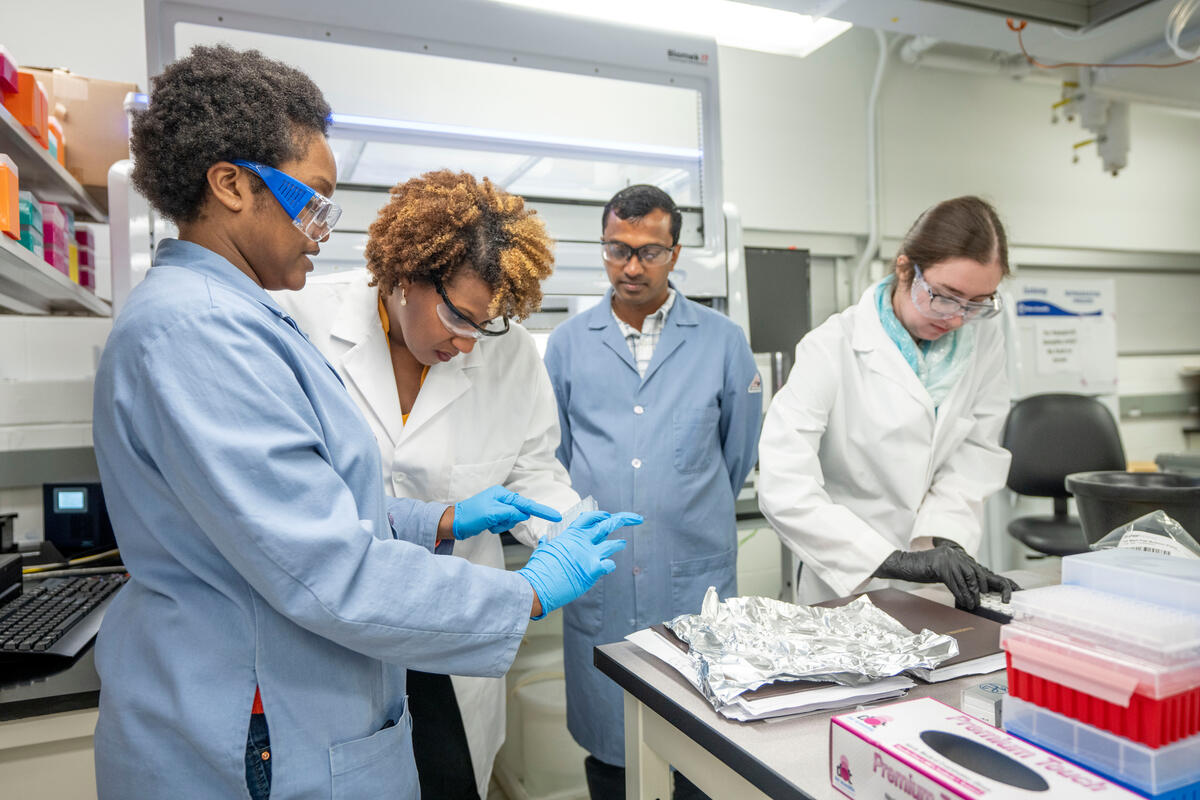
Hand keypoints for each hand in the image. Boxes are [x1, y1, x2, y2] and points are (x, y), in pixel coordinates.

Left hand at [451, 485, 561, 539]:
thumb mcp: (492, 514)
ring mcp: (499, 508)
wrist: (454, 524)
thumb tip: (524, 514)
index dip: (542, 510)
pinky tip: (487, 526)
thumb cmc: (470, 516)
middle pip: (520, 513)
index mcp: (502, 494)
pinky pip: (505, 524)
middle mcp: (502, 499)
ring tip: (489, 524)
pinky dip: (498, 527)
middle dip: (510, 521)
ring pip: (513, 520)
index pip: (526, 504)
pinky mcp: (496, 516)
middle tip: (494, 521)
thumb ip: (511, 513)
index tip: (556, 516)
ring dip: (502, 525)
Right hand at [518, 511, 642, 618]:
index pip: (589, 518)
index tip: (607, 515)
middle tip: (636, 518)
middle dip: (624, 519)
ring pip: (613, 544)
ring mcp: (589, 555)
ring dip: (620, 544)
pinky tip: (608, 568)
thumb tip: (544, 540)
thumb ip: (547, 544)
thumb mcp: (542, 551)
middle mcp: (582, 542)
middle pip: (608, 525)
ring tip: (623, 543)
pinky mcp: (593, 570)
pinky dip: (610, 566)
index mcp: (570, 535)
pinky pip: (609, 565)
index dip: (600, 515)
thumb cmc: (538, 570)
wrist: (537, 586)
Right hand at [874, 538, 1019, 608]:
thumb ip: (959, 577)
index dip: (995, 582)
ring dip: (972, 594)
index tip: (1012, 591)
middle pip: (978, 573)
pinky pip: (955, 582)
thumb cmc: (923, 569)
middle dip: (986, 589)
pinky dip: (961, 593)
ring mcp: (949, 559)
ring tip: (973, 604)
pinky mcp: (940, 565)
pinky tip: (963, 601)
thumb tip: (972, 592)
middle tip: (991, 601)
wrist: (905, 564)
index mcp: (960, 555)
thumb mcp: (945, 572)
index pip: (981, 570)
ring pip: (968, 578)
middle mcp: (957, 554)